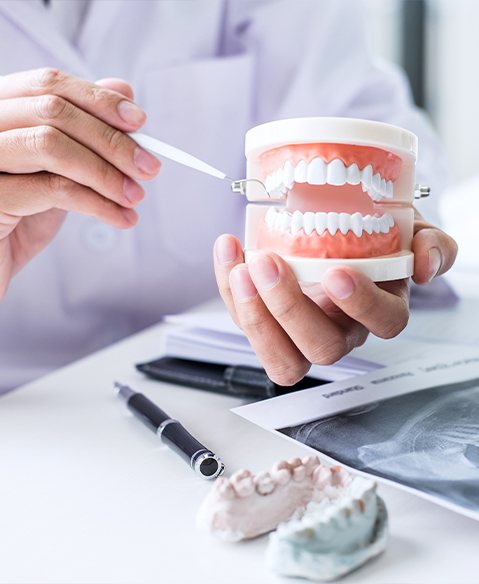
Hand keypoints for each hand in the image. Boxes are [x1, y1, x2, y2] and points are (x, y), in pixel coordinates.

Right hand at [0, 68, 160, 296]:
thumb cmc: (19, 216)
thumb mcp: (57, 170)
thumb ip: (82, 132)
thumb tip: (122, 89)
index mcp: (0, 110)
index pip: (48, 84)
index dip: (98, 99)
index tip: (139, 121)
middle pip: (53, 110)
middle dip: (111, 140)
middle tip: (149, 167)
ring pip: (52, 144)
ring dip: (106, 171)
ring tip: (135, 196)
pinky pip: (54, 189)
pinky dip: (98, 203)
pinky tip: (120, 217)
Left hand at [214, 210, 457, 384]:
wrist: (337, 226)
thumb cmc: (373, 234)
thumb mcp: (409, 228)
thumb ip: (431, 242)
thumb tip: (426, 263)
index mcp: (380, 308)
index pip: (384, 323)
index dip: (361, 305)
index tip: (336, 272)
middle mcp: (342, 329)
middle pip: (323, 348)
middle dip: (291, 309)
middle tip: (269, 264)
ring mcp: (301, 334)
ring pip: (281, 358)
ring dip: (254, 317)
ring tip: (240, 268)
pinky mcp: (268, 325)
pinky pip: (247, 323)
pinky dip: (229, 291)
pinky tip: (228, 250)